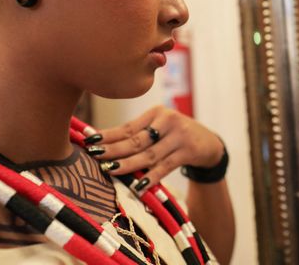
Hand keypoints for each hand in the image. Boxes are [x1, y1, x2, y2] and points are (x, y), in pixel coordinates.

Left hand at [85, 106, 224, 185]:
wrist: (209, 143)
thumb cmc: (176, 136)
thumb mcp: (160, 128)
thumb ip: (139, 134)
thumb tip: (102, 144)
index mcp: (157, 113)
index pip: (128, 127)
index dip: (108, 135)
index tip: (90, 141)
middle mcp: (168, 121)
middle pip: (136, 139)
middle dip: (114, 149)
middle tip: (95, 156)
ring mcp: (179, 136)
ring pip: (149, 154)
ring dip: (128, 164)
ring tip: (110, 170)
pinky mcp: (188, 151)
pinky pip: (165, 166)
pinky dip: (151, 177)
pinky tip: (138, 186)